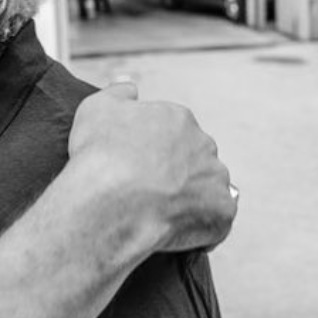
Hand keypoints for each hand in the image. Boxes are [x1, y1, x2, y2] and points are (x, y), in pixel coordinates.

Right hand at [68, 83, 235, 255]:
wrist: (111, 203)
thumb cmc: (100, 156)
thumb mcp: (96, 109)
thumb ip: (117, 93)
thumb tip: (130, 85)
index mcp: (178, 119)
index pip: (173, 131)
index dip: (153, 150)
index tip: (134, 165)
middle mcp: (204, 144)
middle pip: (194, 157)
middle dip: (176, 171)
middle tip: (147, 190)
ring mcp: (216, 179)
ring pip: (209, 187)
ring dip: (192, 197)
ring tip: (160, 213)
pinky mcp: (222, 212)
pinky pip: (218, 219)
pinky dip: (204, 226)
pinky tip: (177, 231)